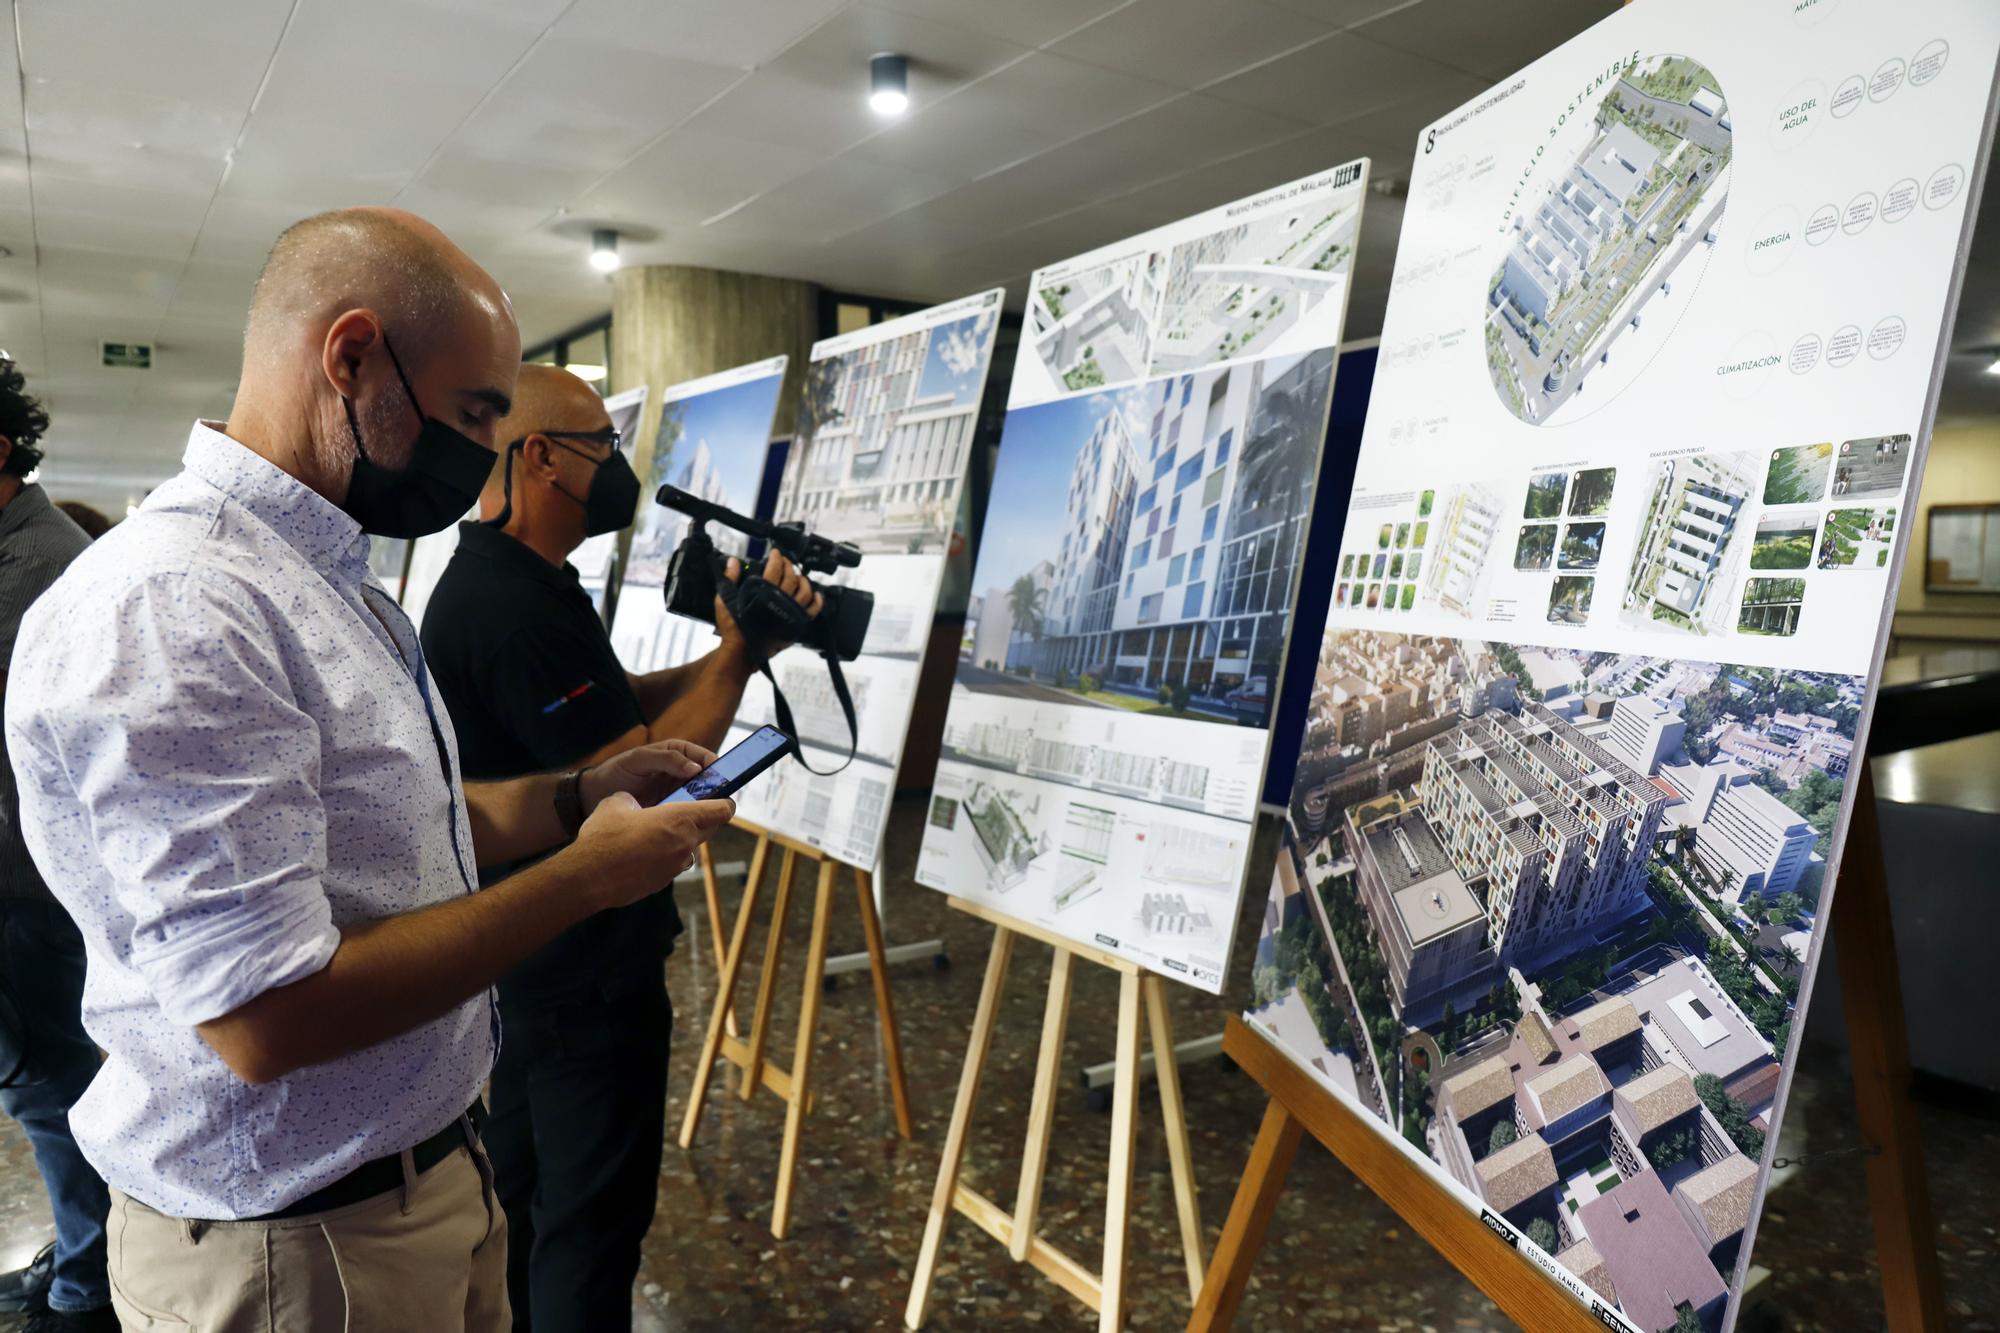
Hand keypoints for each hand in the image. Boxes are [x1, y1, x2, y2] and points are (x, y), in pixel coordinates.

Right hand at [565, 791, 733, 911]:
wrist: (589, 877)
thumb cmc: (605, 836)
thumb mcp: (617, 803)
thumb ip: (634, 799)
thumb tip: (633, 802)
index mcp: (681, 819)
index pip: (722, 810)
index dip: (723, 802)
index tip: (719, 798)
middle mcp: (685, 843)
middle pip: (709, 829)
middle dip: (701, 819)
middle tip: (682, 810)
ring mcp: (675, 866)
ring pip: (689, 847)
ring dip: (680, 839)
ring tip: (655, 831)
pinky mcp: (663, 882)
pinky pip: (672, 863)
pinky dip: (664, 855)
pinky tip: (641, 852)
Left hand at [580, 738, 717, 811]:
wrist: (593, 797)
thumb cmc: (615, 772)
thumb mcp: (638, 760)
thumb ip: (666, 759)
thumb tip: (695, 768)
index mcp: (677, 754)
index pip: (704, 757)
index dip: (716, 767)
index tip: (721, 777)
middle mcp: (681, 773)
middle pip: (708, 780)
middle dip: (715, 789)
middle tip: (717, 799)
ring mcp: (677, 793)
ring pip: (701, 799)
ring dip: (704, 806)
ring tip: (705, 814)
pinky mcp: (670, 811)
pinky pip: (687, 814)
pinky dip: (691, 819)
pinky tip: (691, 825)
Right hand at [714, 550, 823, 657]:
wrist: (742, 652)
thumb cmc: (733, 628)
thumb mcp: (724, 600)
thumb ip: (729, 579)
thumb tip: (733, 562)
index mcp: (764, 593)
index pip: (775, 568)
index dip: (776, 557)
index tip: (775, 552)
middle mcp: (781, 601)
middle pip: (791, 577)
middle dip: (788, 565)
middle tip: (785, 561)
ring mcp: (791, 613)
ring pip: (805, 591)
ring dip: (802, 580)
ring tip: (798, 576)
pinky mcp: (796, 625)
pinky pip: (813, 611)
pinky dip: (817, 601)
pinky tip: (815, 594)